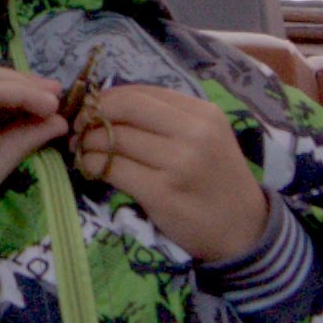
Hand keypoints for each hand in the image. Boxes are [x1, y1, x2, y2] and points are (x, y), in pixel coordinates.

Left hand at [69, 82, 270, 263]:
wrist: (244, 229)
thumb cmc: (217, 180)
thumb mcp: (206, 137)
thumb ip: (168, 118)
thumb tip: (112, 104)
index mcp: (202, 114)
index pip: (141, 93)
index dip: (107, 98)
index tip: (90, 109)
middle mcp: (193, 133)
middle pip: (124, 109)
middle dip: (91, 116)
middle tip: (78, 128)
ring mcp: (178, 163)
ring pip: (113, 139)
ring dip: (87, 143)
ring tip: (82, 150)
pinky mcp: (161, 193)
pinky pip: (111, 169)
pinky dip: (91, 165)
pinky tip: (89, 169)